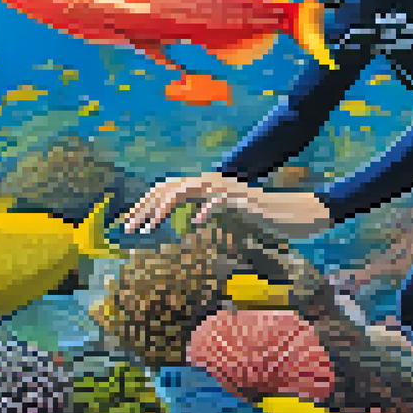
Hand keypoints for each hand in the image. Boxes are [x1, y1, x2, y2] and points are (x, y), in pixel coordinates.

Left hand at [123, 172, 332, 239]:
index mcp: (201, 185)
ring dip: (164, 209)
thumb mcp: (221, 212)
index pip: (164, 189)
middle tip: (127, 230)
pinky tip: (195, 224)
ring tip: (149, 228)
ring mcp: (223, 189)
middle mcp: (208, 182)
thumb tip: (186, 216)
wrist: (284, 212)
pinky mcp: (239, 199)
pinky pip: (218, 202)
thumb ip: (203, 209)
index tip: (128, 224)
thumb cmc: (252, 215)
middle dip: (144, 208)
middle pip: (167, 189)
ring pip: (186, 191)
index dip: (143, 204)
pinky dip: (206, 211)